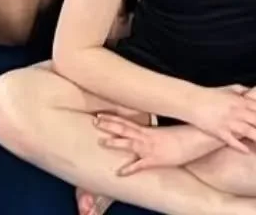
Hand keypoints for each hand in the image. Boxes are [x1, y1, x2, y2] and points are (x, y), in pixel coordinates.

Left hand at [94, 114, 218, 174]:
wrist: (194, 140)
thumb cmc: (182, 136)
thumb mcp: (164, 132)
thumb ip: (152, 132)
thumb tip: (146, 132)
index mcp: (147, 129)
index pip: (125, 121)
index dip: (112, 118)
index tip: (100, 115)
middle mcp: (145, 137)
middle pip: (123, 128)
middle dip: (108, 125)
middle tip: (95, 121)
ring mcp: (149, 148)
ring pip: (128, 143)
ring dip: (114, 142)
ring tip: (101, 141)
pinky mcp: (155, 160)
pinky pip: (139, 166)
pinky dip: (128, 169)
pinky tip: (119, 173)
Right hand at [182, 85, 255, 153]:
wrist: (189, 99)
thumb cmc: (208, 95)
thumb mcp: (224, 89)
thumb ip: (239, 90)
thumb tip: (249, 91)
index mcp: (238, 101)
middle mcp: (235, 111)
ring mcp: (228, 122)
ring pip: (248, 132)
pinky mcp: (219, 131)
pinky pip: (232, 141)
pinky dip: (241, 147)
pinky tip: (247, 151)